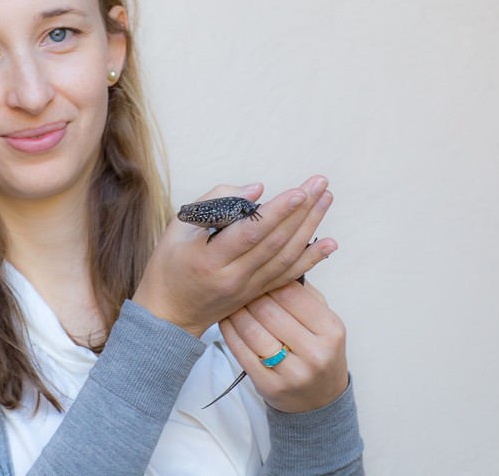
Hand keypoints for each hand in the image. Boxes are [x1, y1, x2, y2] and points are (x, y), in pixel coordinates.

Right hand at [132, 175, 335, 336]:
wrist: (168, 316)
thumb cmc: (168, 265)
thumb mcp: (177, 228)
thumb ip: (215, 203)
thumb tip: (257, 190)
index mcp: (209, 259)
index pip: (250, 233)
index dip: (277, 212)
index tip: (300, 191)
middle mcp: (233, 277)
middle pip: (275, 242)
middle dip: (302, 210)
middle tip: (321, 183)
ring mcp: (248, 289)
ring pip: (287, 257)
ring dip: (311, 227)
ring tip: (326, 199)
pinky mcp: (257, 294)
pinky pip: (288, 275)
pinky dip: (311, 258)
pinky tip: (330, 243)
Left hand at [220, 280, 348, 412]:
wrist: (319, 401)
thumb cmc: (319, 352)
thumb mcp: (325, 323)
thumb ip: (305, 294)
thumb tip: (278, 264)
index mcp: (331, 330)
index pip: (292, 293)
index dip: (270, 279)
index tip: (258, 273)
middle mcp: (315, 353)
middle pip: (269, 311)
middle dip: (250, 295)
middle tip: (238, 284)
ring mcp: (293, 373)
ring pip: (252, 330)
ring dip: (236, 311)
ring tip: (230, 300)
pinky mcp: (270, 386)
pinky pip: (242, 352)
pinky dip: (230, 331)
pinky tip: (226, 320)